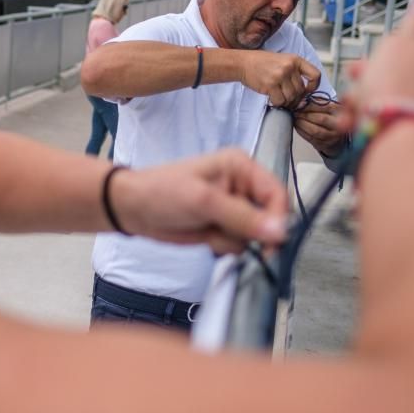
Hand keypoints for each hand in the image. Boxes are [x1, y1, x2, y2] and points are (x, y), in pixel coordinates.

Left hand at [109, 150, 288, 254]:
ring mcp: (233, 208)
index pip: (276, 194)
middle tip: (228, 235)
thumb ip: (243, 217)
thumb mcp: (204, 202)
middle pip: (270, 217)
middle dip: (252, 232)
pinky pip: (239, 244)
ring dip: (233, 240)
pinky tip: (205, 238)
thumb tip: (280, 232)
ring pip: (254, 234)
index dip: (278, 219)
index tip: (272, 242)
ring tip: (208, 230)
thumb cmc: (163, 193)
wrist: (133, 210)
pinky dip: (224, 246)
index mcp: (242, 167)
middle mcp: (242, 185)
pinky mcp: (223, 226)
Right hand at [231, 50, 319, 107]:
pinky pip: (280, 101)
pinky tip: (272, 98)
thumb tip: (304, 96)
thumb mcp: (283, 61)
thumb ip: (295, 74)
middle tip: (287, 99)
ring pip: (291, 97)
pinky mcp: (270, 85)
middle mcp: (289, 66)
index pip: (315, 75)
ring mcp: (280, 75)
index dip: (313, 87)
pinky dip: (276, 103)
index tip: (306, 91)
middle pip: (301, 90)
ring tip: (279, 98)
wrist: (243, 63)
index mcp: (295, 59)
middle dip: (295, 98)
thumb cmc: (263, 63)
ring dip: (286, 102)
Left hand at [294, 101, 346, 156]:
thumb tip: (302, 100)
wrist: (335, 136)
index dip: (310, 106)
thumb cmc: (328, 118)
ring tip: (296, 119)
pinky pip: (310, 138)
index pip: (325, 107)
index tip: (299, 104)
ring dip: (302, 124)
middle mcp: (338, 125)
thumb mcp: (326, 107)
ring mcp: (332, 136)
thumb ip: (316, 102)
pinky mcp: (323, 145)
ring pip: (315, 131)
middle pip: (321, 119)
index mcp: (339, 112)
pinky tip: (297, 126)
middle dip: (305, 115)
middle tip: (296, 112)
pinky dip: (301, 132)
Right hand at [339, 0, 413, 136]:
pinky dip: (392, 119)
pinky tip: (360, 123)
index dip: (410, 41)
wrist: (404, 142)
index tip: (385, 49)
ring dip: (381, 97)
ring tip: (351, 106)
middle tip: (357, 75)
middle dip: (387, 72)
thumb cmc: (402, 84)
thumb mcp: (403, 39)